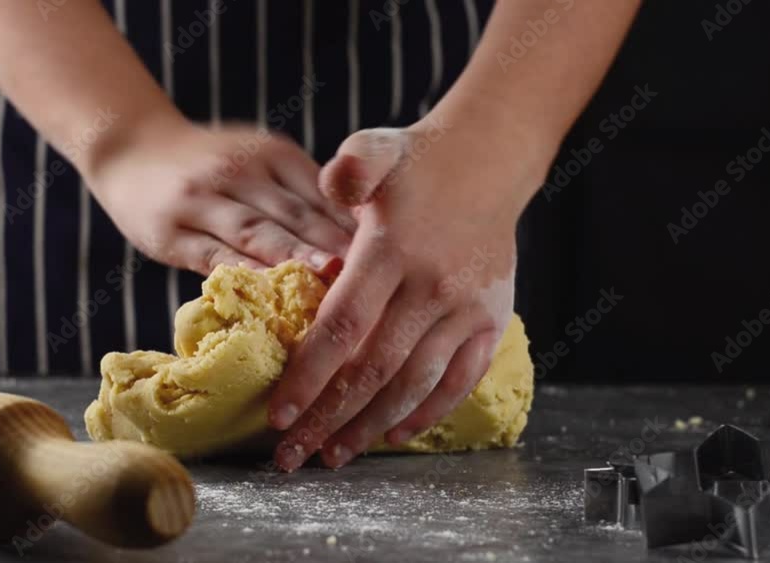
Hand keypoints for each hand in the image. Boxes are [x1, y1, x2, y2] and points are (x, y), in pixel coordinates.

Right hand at [86, 121, 354, 274]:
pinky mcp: (171, 232)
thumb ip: (300, 193)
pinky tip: (267, 296)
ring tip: (331, 283)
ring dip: (296, 258)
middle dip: (336, 245)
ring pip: (257, 232)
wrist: (130, 147)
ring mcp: (203, 200)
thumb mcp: (258, 159)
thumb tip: (362, 239)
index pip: (322, 193)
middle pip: (296, 213)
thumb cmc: (210, 164)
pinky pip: (212, 255)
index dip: (356, 226)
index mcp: (272, 154)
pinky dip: (242, 274)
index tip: (393, 256)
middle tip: (377, 276)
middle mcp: (240, 171)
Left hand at [268, 116, 548, 470]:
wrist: (489, 161)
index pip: (342, 327)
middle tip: (292, 455)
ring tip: (334, 456)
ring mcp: (465, 309)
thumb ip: (351, 166)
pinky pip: (460, 380)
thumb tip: (329, 189)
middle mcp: (431, 287)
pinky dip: (428, 413)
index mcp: (393, 250)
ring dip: (371, 426)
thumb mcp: (377, 146)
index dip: (308, 376)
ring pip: (414, 384)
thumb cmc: (417, 163)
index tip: (278, 415)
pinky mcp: (491, 320)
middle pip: (372, 369)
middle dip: (328, 419)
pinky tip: (394, 434)